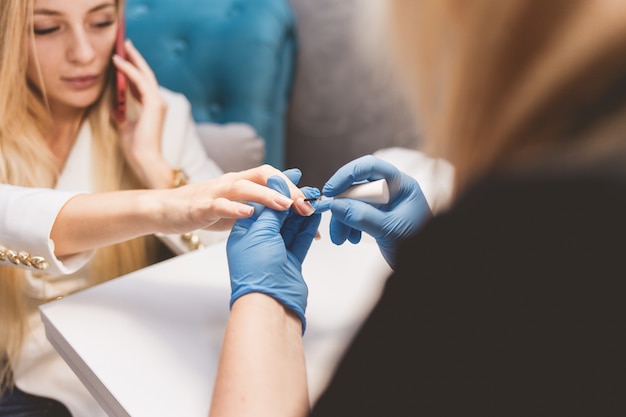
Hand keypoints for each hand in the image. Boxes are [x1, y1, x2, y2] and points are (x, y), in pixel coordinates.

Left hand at [113, 39, 169, 187]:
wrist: (144, 160)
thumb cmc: (136, 148)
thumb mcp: (124, 126)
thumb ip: (120, 114)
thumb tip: (111, 104)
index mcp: (152, 107)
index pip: (143, 82)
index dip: (134, 68)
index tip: (124, 56)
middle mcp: (158, 102)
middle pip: (146, 74)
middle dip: (135, 57)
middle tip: (125, 43)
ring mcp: (158, 102)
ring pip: (144, 74)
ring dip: (132, 59)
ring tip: (122, 46)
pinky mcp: (154, 104)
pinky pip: (140, 81)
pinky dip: (129, 69)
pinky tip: (118, 61)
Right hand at [156, 166, 315, 233]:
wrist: (167, 210)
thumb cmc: (206, 207)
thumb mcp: (240, 203)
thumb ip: (264, 197)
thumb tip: (294, 186)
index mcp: (245, 181)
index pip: (276, 178)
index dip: (297, 190)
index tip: (316, 206)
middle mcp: (233, 181)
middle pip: (265, 176)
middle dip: (288, 190)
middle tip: (307, 207)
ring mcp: (216, 191)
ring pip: (244, 187)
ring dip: (267, 195)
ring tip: (286, 206)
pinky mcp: (201, 205)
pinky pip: (219, 204)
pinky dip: (234, 208)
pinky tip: (248, 214)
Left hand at [226, 175, 321, 332]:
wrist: (269, 304)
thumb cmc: (257, 272)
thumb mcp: (260, 232)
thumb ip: (271, 209)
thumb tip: (278, 188)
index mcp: (244, 233)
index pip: (261, 205)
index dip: (275, 191)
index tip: (289, 179)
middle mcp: (259, 242)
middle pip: (277, 215)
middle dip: (291, 201)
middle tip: (306, 188)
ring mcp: (275, 252)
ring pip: (290, 227)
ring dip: (302, 212)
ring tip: (314, 198)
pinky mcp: (290, 262)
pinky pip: (300, 240)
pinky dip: (308, 227)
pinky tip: (314, 216)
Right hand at [318, 155, 430, 267]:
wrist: (422, 265)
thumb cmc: (418, 246)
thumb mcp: (389, 230)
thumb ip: (362, 216)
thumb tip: (335, 205)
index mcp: (401, 185)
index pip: (371, 167)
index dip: (348, 174)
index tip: (331, 190)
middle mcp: (391, 190)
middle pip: (357, 186)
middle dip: (342, 205)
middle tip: (333, 221)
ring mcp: (383, 203)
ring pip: (353, 202)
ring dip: (342, 219)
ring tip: (341, 238)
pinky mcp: (377, 216)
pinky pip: (355, 214)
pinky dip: (348, 225)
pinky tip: (351, 238)